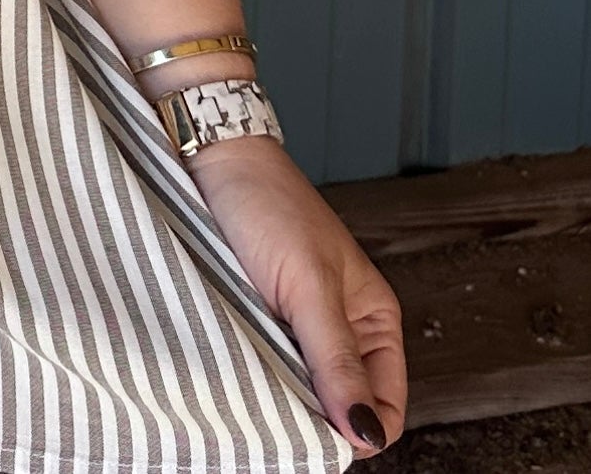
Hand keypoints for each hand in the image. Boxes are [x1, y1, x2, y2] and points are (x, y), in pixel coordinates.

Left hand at [187, 136, 403, 457]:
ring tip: (251, 375)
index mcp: (373, 322)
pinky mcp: (253, 317)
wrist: (206, 153)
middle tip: (275, 406)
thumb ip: (336, 359)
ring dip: (276, 392)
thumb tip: (367, 432)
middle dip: (312, 416)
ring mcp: (293, 326)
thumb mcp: (308, 284)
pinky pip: (260, 364)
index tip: (317, 436)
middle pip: (339, 406)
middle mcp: (338, 330)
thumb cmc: (265, 202)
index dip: (359, 431)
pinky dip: (248, 370)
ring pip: (296, 389)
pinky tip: (232, 362)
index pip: (384, 409)